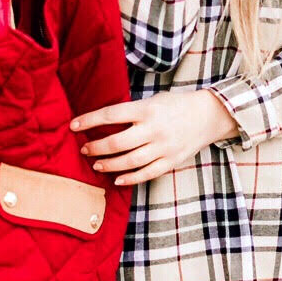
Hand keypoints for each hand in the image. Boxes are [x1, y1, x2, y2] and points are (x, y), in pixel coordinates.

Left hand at [69, 88, 239, 185]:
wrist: (207, 115)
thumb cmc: (174, 105)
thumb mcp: (153, 100)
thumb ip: (131, 111)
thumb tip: (101, 121)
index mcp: (147, 110)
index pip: (111, 115)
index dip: (89, 120)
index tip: (74, 125)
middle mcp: (154, 129)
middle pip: (117, 142)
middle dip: (96, 147)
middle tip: (84, 148)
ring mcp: (163, 147)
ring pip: (129, 161)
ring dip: (109, 164)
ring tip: (96, 164)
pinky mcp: (171, 162)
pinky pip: (147, 173)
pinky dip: (130, 179)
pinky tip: (117, 180)